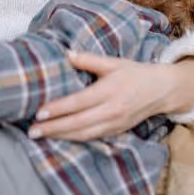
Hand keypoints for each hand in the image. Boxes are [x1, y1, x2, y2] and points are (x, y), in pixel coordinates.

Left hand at [29, 52, 178, 141]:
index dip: (58, 109)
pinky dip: (74, 140)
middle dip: (53, 128)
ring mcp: (115, 123)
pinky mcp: (116, 131)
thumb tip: (66, 54)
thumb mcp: (113, 62)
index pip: (78, 103)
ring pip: (83, 134)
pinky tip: (60, 138)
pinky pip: (92, 138)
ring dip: (60, 137)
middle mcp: (111, 110)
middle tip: (32, 130)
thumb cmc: (135, 73)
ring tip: (40, 136)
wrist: (161, 90)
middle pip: (77, 123)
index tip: (39, 112)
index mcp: (109, 90)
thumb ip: (89, 59)